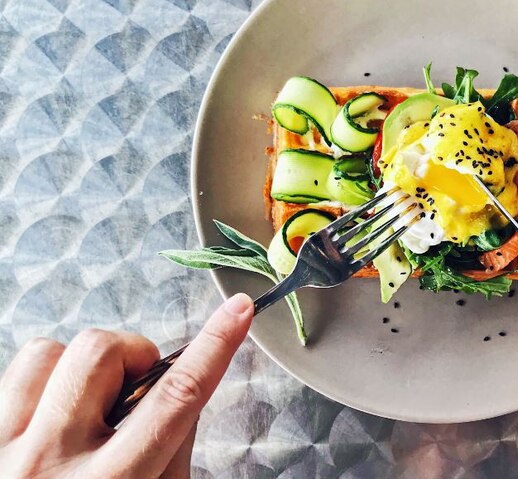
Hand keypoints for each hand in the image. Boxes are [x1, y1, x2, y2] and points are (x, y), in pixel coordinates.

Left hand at [0, 293, 253, 478]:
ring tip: (84, 409)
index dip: (215, 346)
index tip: (237, 310)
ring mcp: (2, 452)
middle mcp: (50, 466)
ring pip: (46, 352)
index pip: (176, 399)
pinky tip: (49, 420)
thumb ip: (172, 452)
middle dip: (131, 357)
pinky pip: (11, 374)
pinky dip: (40, 384)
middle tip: (132, 393)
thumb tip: (178, 388)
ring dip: (78, 370)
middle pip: (102, 353)